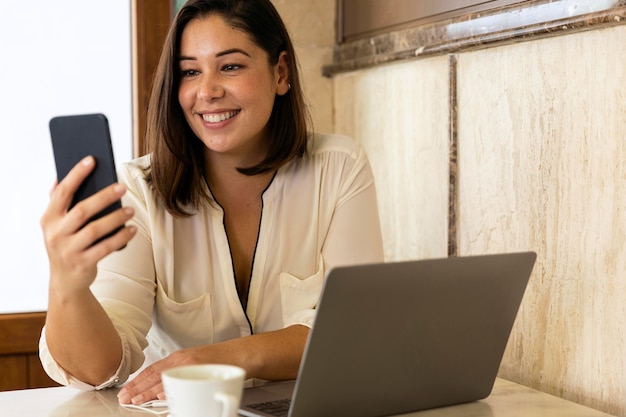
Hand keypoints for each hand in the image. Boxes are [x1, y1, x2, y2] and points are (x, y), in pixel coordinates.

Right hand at [41, 156, 135, 294]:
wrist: (65, 281)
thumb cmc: (65, 244)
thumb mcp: (56, 225)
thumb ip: (57, 203)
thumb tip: (58, 177)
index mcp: (49, 219)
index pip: (62, 192)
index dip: (76, 175)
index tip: (91, 160)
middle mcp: (56, 233)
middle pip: (82, 210)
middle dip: (103, 197)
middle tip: (122, 187)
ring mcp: (69, 250)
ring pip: (95, 230)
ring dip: (116, 218)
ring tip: (131, 210)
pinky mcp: (83, 263)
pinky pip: (106, 247)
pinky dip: (121, 237)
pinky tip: (132, 229)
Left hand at [117, 346, 213, 404]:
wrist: (242, 353)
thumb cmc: (221, 360)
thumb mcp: (196, 362)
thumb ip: (180, 373)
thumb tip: (162, 390)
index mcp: (179, 357)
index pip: (152, 369)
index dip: (137, 380)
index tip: (126, 390)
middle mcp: (182, 359)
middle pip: (154, 374)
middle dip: (137, 387)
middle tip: (125, 398)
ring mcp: (192, 364)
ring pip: (164, 379)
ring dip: (148, 392)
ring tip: (135, 400)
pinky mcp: (202, 370)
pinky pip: (182, 382)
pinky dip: (169, 390)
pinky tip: (159, 396)